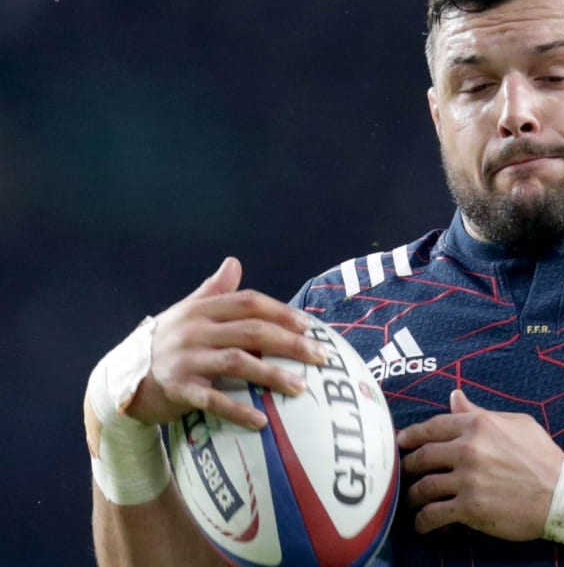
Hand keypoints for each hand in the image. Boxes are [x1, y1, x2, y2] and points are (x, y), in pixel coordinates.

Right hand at [124, 257, 326, 428]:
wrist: (123, 378)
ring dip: (272, 375)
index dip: (281, 312)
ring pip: (237, 363)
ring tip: (301, 387)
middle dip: (290, 343)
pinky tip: (262, 421)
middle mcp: (194, 330)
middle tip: (320, 357)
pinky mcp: (178, 389)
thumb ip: (214, 290)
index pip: (248, 303)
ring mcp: (185, 359)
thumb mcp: (187, 312)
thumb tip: (234, 262)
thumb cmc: (166, 342)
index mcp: (201, 309)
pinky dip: (238, 410)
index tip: (309, 326)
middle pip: (251, 331)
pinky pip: (213, 400)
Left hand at [398, 389, 563, 540]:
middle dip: (407, 467)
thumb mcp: (516, 423)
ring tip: (411, 502)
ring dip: (412, 496)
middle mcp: (469, 449)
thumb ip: (480, 412)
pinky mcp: (470, 508)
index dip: (411, 436)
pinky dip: (423, 521)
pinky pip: (434, 514)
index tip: (400, 443)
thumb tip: (454, 397)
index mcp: (478, 424)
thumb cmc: (543, 457)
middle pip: (422, 457)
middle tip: (403, 474)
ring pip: (423, 487)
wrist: (563, 495)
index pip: (432, 427)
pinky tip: (422, 525)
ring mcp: (468, 479)